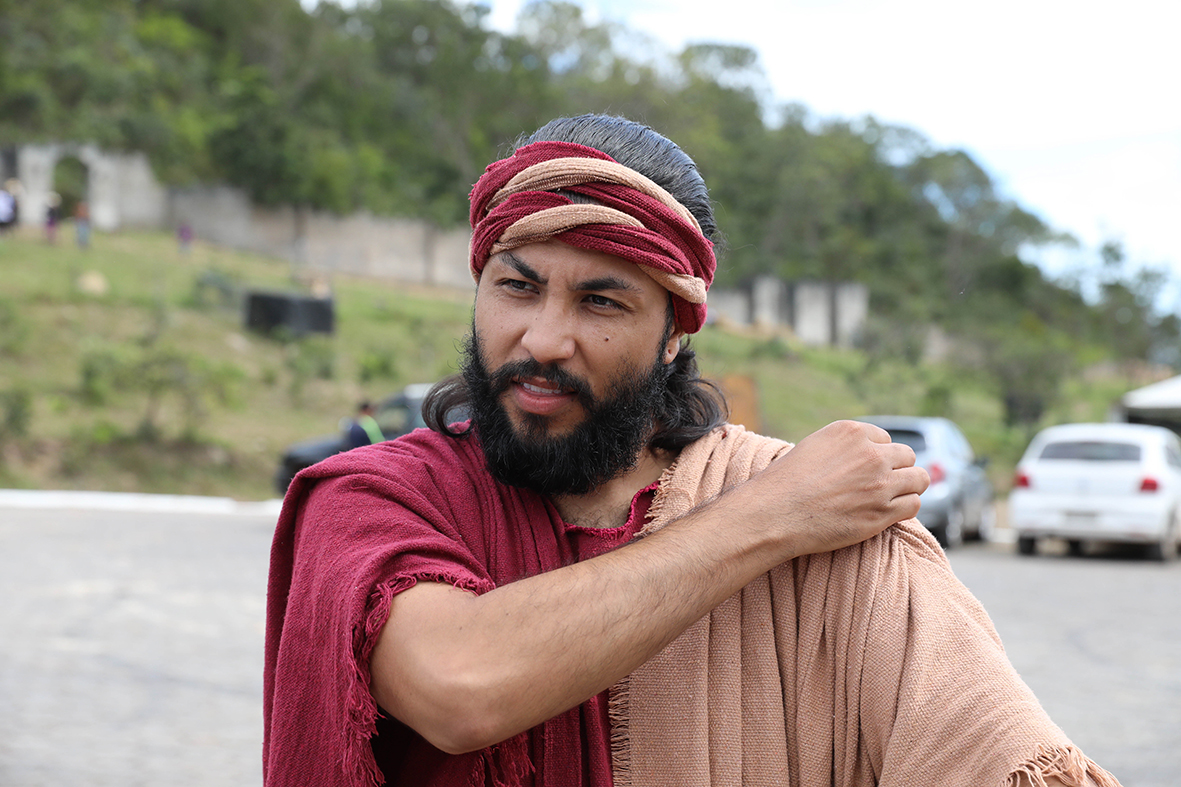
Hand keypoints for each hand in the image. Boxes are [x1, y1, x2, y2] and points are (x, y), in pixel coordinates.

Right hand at [725, 420, 928, 558]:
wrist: (775, 513)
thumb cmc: (785, 483)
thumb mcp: (814, 447)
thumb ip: (843, 447)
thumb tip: (862, 455)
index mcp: (852, 432)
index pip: (885, 440)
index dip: (877, 456)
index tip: (865, 471)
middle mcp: (871, 454)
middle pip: (907, 456)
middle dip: (897, 470)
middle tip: (880, 486)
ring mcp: (880, 483)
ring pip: (919, 479)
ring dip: (908, 488)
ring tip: (891, 499)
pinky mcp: (882, 512)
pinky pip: (914, 505)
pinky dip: (905, 509)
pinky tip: (888, 513)